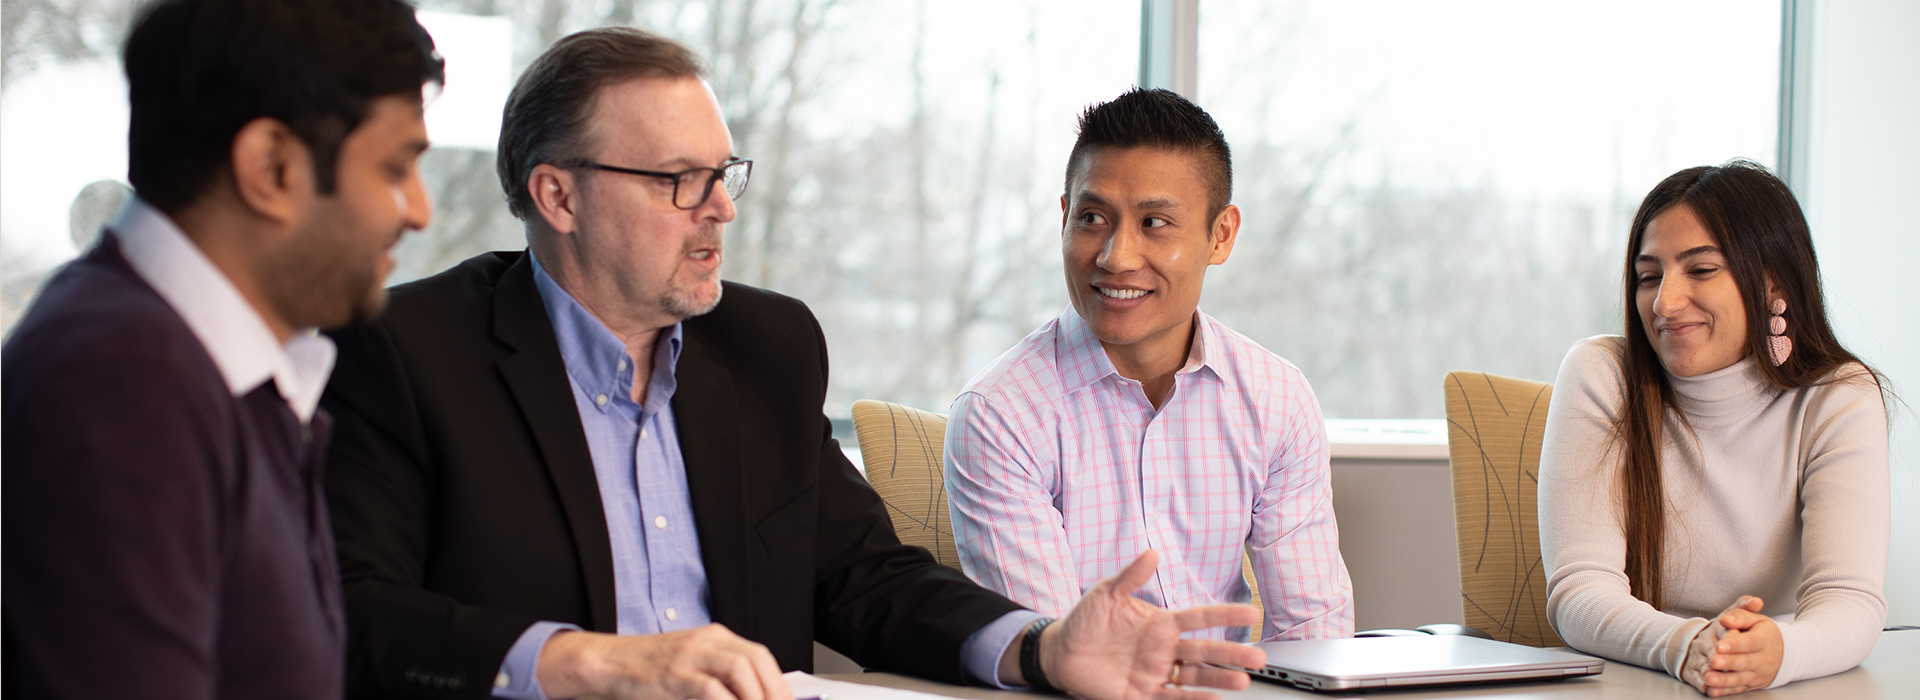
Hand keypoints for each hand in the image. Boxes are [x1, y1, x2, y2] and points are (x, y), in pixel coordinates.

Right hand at [535, 624, 792, 699]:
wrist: (609, 662)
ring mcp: (689, 655)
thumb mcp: (690, 662)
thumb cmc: (649, 668)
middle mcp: (706, 641)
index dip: (777, 682)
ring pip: (740, 669)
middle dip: (773, 690)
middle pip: (756, 660)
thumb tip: (751, 693)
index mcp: (715, 637)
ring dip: (755, 696)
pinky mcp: (673, 674)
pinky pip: (710, 689)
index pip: (759, 655)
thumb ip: (718, 675)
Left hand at [1031, 549, 1267, 699]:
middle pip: (1205, 651)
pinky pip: (1172, 697)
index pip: (1199, 618)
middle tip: (1259, 657)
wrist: (1060, 651)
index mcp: (1160, 623)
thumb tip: (1152, 553)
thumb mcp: (1106, 593)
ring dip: (1219, 679)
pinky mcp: (1141, 693)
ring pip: (1195, 676)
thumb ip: (1130, 576)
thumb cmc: (1084, 621)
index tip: (1251, 612)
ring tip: (1242, 681)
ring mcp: (1155, 671)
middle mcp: (1163, 649)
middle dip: (1232, 654)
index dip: (1224, 615)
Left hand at [1699, 596, 1782, 696]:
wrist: (1786, 653)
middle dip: (1729, 662)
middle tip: (1713, 661)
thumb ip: (1740, 616)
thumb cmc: (1765, 633)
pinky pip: (1738, 689)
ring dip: (1724, 680)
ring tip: (1709, 678)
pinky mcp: (1752, 685)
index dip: (1735, 644)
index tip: (1720, 645)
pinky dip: (1725, 691)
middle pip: (1745, 662)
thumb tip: (1726, 620)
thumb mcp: (1756, 619)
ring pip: (1740, 678)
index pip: (1749, 642)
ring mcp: (1758, 674)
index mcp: (1764, 640)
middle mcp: (1763, 659)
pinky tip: (1712, 691)